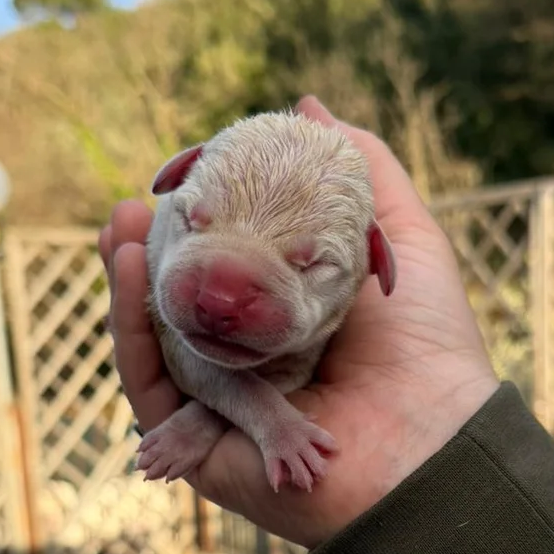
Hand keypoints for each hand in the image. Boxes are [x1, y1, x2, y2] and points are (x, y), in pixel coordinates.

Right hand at [99, 96, 499, 550]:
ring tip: (120, 224)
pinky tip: (127, 267)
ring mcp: (217, 407)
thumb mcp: (403, 242)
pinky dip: (127, 326)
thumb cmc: (429, 349)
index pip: (222, 274)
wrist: (432, 442)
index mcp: (285, 327)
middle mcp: (246, 367)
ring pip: (151, 341)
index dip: (194, 229)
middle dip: (147, 253)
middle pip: (176, 307)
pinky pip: (146, 384)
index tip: (179, 182)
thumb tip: (309, 106)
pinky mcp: (196, 446)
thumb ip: (364, 172)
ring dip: (124, 281)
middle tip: (134, 204)